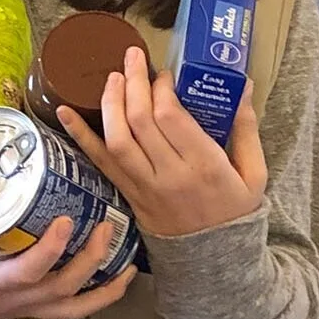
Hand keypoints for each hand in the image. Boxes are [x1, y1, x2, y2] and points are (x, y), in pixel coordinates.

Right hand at [0, 171, 136, 318]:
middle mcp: (19, 300)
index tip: (66, 220)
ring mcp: (32, 309)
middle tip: (105, 224)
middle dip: (91, 258)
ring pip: (79, 305)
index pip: (29, 271)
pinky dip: (104, 296)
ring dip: (106, 282)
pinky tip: (123, 276)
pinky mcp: (39, 310)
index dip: (50, 249)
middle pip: (65, 286)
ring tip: (128, 254)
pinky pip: (79, 311)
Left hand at [58, 46, 264, 236]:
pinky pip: (100, 162)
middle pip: (140, 121)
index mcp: (204, 165)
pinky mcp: (128, 195)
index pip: (170, 116)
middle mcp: (171, 175)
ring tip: (112, 77)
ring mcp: (145, 187)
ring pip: (117, 139)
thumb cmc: (236, 210)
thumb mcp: (254, 173)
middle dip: (132, 82)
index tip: (165, 74)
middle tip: (131, 57)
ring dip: (110, 102)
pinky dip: (79, 135)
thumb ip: (247, 128)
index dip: (161, 88)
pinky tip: (64, 110)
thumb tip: (245, 85)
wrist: (215, 261)